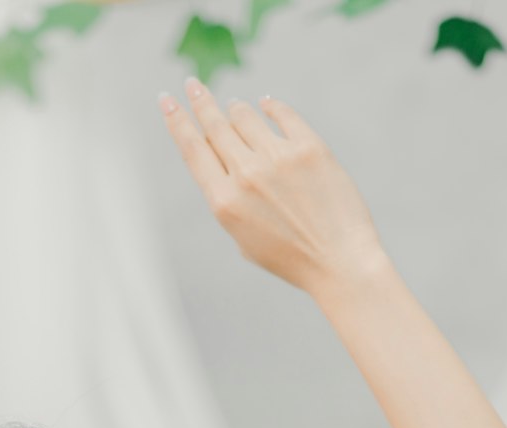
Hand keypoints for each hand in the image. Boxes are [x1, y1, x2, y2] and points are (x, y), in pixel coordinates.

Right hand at [159, 79, 384, 295]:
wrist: (339, 263)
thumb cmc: (291, 259)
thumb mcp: (245, 239)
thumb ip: (230, 200)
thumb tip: (228, 155)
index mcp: (224, 203)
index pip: (192, 150)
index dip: (177, 121)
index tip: (167, 100)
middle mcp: (246, 176)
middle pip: (215, 126)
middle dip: (200, 101)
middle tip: (193, 84)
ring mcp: (278, 158)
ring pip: (246, 116)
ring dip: (236, 110)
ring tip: (234, 107)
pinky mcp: (309, 148)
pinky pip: (282, 115)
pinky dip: (271, 106)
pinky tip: (266, 104)